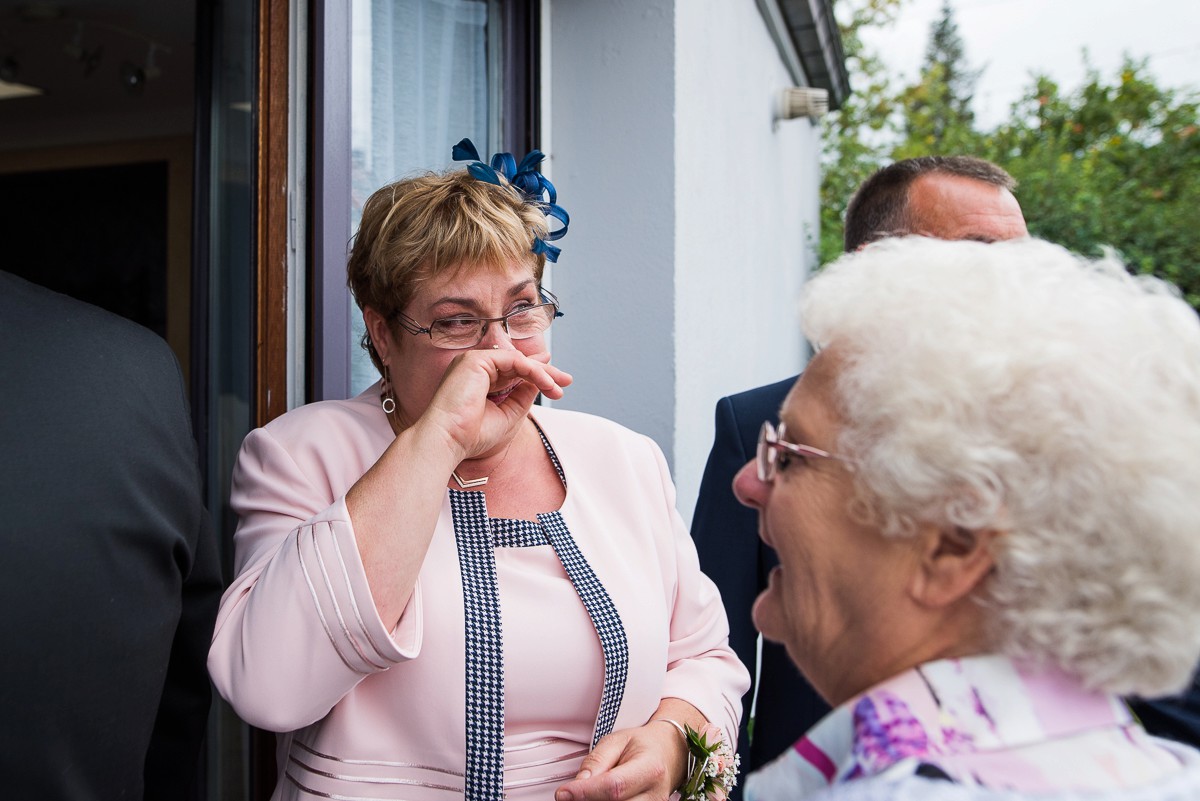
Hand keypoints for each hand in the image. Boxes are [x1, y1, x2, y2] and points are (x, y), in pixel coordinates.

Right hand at [420, 348, 571, 459]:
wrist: (448, 442)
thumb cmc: (472, 436)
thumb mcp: (509, 415)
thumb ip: (523, 396)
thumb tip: (540, 382)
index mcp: (479, 381)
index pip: (512, 372)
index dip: (536, 376)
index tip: (556, 386)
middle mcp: (475, 369)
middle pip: (517, 364)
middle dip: (544, 372)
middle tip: (565, 381)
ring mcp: (473, 362)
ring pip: (517, 360)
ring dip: (541, 373)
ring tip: (556, 387)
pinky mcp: (475, 360)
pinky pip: (513, 359)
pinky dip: (532, 370)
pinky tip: (545, 383)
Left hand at [554, 721, 686, 800]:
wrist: (668, 755)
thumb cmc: (642, 746)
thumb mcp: (616, 741)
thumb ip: (596, 761)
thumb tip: (577, 784)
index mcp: (650, 768)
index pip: (614, 786)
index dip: (585, 792)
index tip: (563, 793)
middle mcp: (655, 795)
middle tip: (570, 795)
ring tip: (585, 795)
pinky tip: (597, 799)